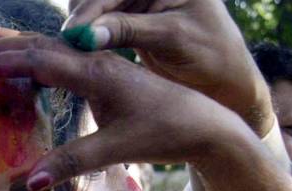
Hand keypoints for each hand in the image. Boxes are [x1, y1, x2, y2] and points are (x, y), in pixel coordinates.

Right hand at [0, 31, 244, 190]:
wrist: (205, 124)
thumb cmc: (165, 133)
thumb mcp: (118, 150)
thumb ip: (73, 162)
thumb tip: (30, 182)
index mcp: (95, 72)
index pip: (37, 61)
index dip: (0, 66)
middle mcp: (95, 61)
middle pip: (38, 46)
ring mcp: (101, 64)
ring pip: (50, 48)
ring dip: (16, 49)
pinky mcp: (107, 72)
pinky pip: (63, 58)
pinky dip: (37, 58)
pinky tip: (30, 63)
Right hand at [62, 0, 273, 135]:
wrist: (227, 81)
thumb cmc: (212, 58)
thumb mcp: (172, 39)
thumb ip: (130, 31)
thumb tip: (85, 34)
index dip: (90, 11)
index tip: (72, 37)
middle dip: (80, 18)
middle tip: (64, 47)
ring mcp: (138, 2)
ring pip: (93, 8)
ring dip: (79, 29)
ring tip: (68, 53)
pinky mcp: (132, 21)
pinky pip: (99, 22)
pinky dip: (87, 37)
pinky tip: (79, 54)